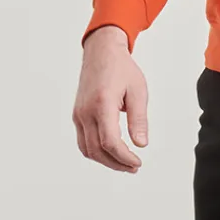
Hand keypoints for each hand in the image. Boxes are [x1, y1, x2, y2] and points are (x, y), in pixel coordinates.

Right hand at [73, 26, 148, 172]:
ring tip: (124, 163)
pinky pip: (83, 141)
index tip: (138, 162)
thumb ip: (139, 119)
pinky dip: (96, 152)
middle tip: (134, 167)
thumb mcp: (138, 91)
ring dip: (105, 161)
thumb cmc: (121, 68)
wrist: (101, 52)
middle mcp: (86, 111)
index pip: (110, 142)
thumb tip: (141, 144)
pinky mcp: (77, 115)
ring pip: (87, 149)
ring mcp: (78, 114)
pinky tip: (112, 153)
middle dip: (116, 163)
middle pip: (97, 150)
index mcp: (102, 104)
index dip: (124, 157)